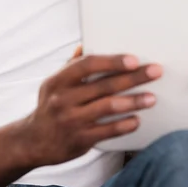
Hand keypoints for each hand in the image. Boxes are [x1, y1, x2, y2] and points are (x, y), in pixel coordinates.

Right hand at [22, 53, 161, 166]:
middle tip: (155, 71)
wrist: (32, 142)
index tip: (133, 60)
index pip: (88, 65)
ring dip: (134, 101)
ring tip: (152, 98)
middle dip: (134, 78)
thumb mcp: (54, 83)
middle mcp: (64, 99)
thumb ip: (72, 65)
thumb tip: (87, 44)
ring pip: (108, 107)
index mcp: (59, 80)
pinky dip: (124, 125)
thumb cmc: (50, 106)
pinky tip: (137, 120)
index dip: (112, 61)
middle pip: (105, 85)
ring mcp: (72, 121)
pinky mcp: (80, 140)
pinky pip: (107, 131)